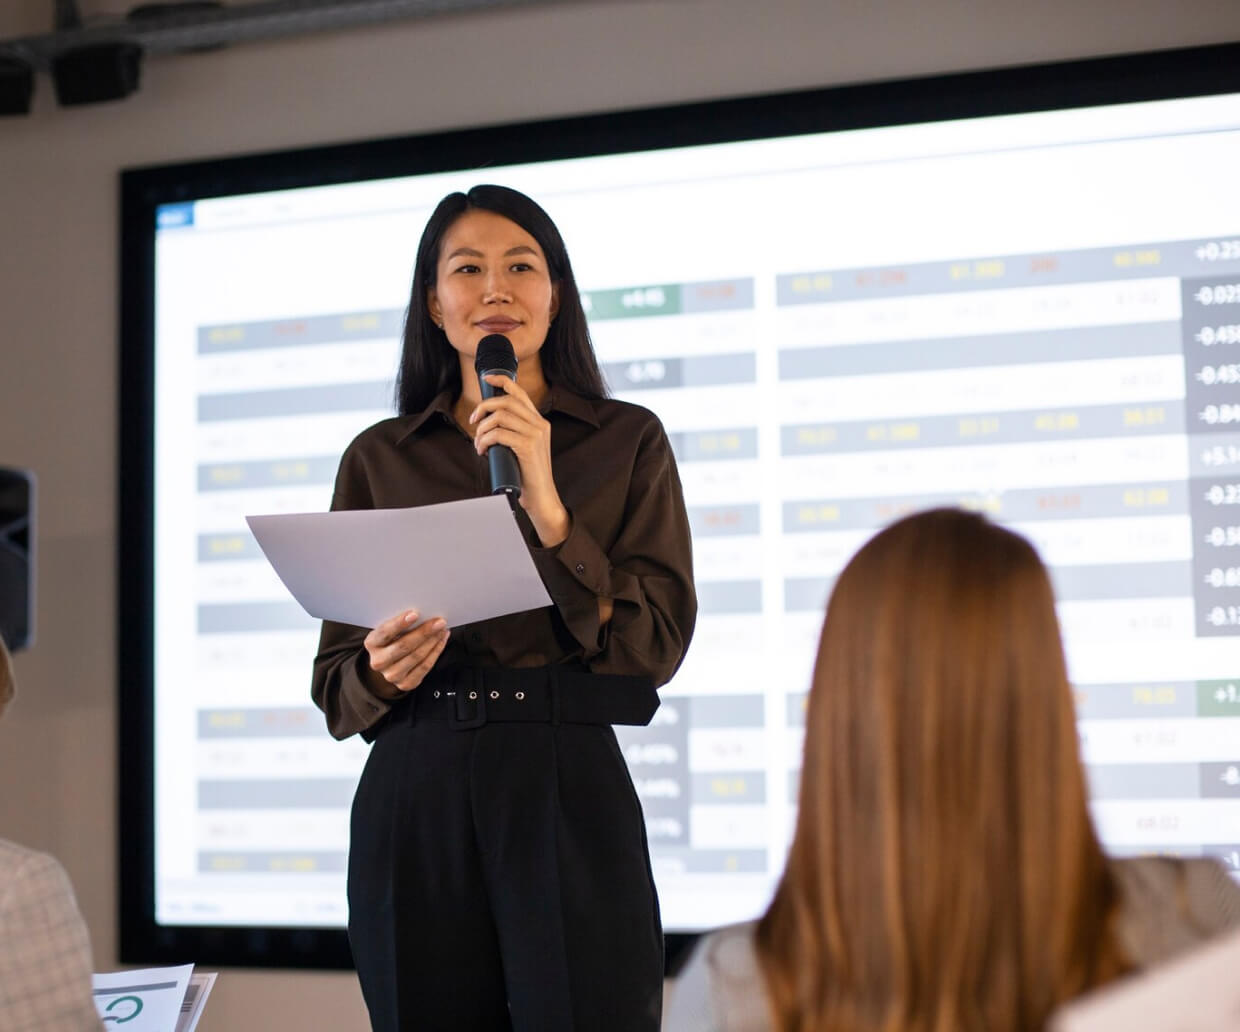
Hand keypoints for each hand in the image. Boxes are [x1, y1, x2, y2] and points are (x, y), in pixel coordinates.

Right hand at [363, 610, 449, 695]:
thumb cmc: (391, 640)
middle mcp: (379, 662)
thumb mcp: (389, 630)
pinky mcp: (405, 684)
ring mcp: (391, 675)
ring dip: (433, 641)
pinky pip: (425, 667)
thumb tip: (423, 613)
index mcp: (371, 644)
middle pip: (404, 646)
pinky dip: (436, 651)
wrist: (388, 664)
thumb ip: (400, 623)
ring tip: (442, 630)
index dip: (400, 623)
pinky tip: (441, 640)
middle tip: (439, 622)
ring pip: (417, 656)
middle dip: (424, 632)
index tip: (415, 614)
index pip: (385, 632)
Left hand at [471, 375, 569, 546]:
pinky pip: (499, 433)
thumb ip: (513, 434)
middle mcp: (540, 425)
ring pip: (500, 416)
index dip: (502, 381)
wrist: (542, 498)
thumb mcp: (522, 449)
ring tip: (479, 442)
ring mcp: (536, 435)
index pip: (520, 393)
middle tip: (473, 421)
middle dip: (484, 407)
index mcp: (539, 422)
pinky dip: (485, 440)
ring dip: (482, 428)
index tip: (487, 379)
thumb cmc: (528, 476)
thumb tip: (487, 424)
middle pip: (506, 401)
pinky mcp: (528, 446)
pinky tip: (482, 450)